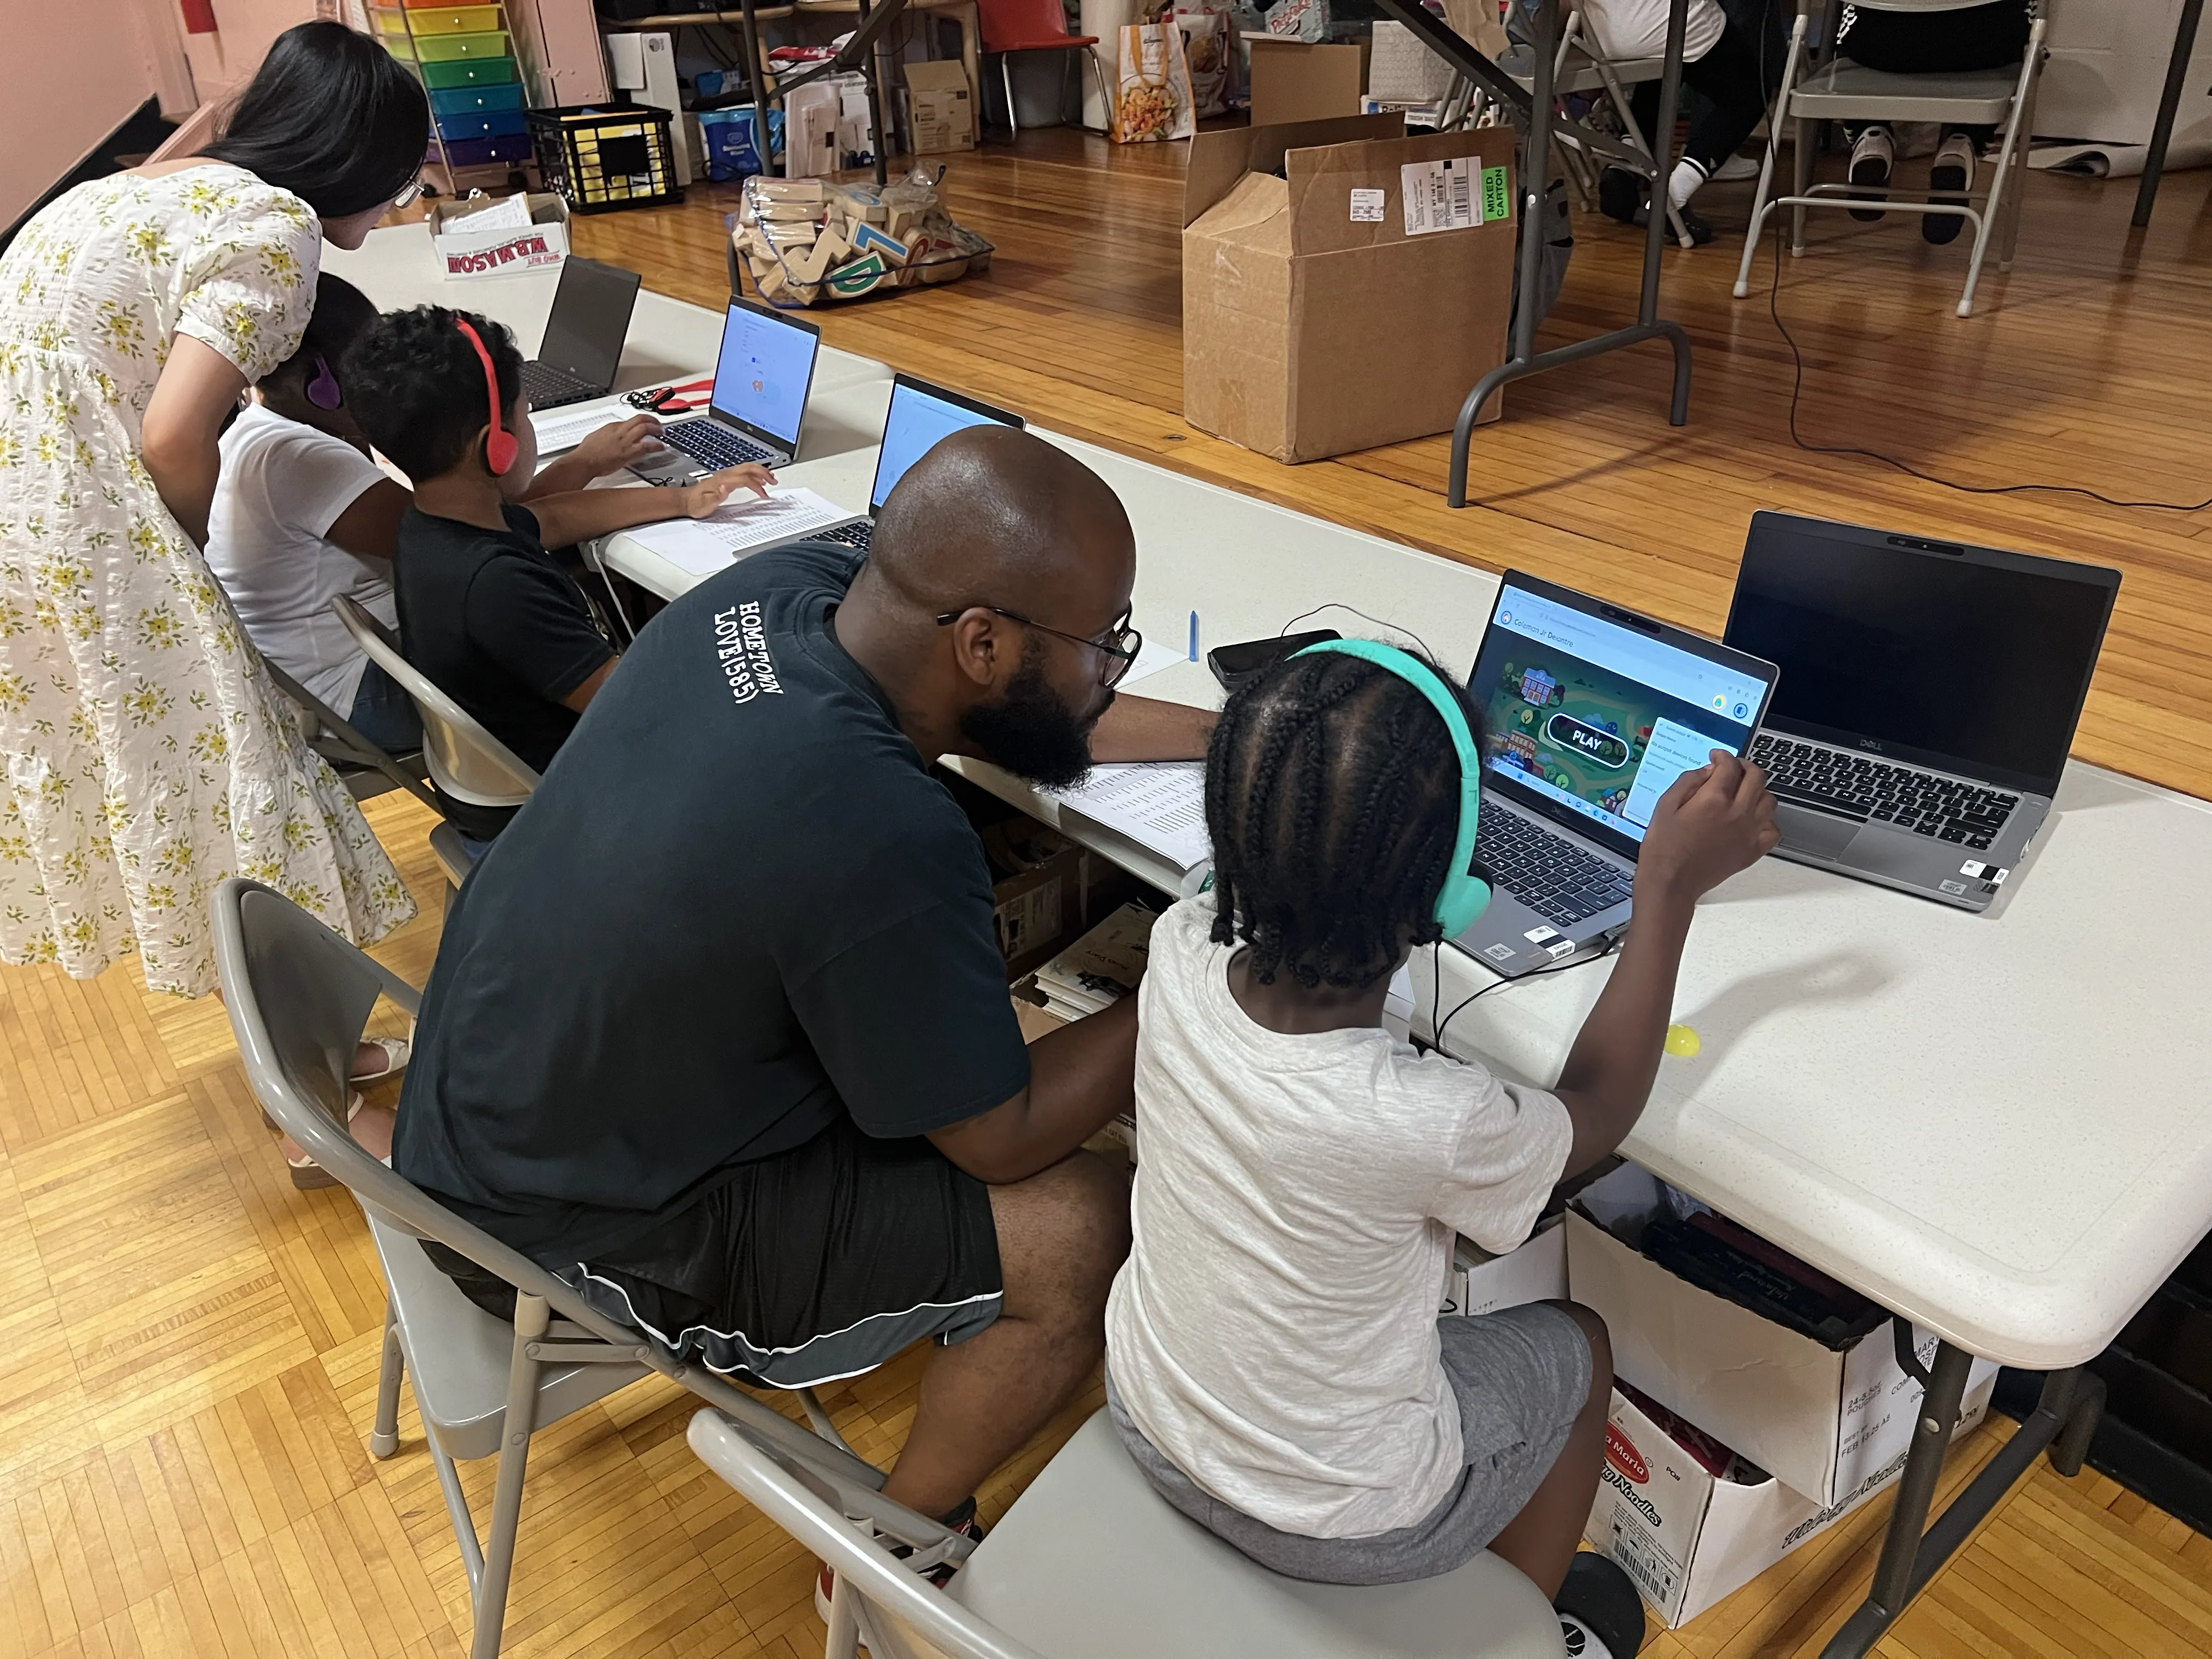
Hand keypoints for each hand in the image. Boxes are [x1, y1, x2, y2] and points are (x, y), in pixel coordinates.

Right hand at [569, 414, 664, 476]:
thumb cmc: (587, 452)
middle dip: (652, 420)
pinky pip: (647, 446)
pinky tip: (661, 447)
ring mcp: (626, 440)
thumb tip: (610, 437)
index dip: (640, 422)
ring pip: (645, 428)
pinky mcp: (629, 452)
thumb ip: (606, 435)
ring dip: (657, 429)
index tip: (645, 425)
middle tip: (658, 424)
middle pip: (640, 419)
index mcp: (612, 427)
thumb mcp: (596, 436)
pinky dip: (657, 445)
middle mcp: (620, 431)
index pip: (630, 421)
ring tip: (662, 432)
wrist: (585, 461)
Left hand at [679, 464, 775, 517]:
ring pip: (747, 467)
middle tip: (774, 481)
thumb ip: (717, 496)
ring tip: (771, 478)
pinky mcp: (726, 478)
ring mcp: (726, 475)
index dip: (757, 486)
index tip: (765, 495)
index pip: (745, 479)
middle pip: (748, 468)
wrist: (686, 501)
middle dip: (763, 473)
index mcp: (723, 481)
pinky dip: (754, 473)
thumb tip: (726, 487)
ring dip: (760, 471)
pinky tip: (758, 479)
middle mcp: (725, 475)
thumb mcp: (705, 504)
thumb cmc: (696, 504)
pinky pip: (743, 471)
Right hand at [1634, 750, 1779, 910]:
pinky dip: (1767, 821)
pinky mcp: (1752, 851)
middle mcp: (1737, 813)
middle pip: (1757, 777)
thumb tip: (1708, 771)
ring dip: (1758, 791)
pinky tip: (1752, 820)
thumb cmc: (1663, 848)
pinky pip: (1773, 830)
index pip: (1729, 765)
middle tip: (1734, 769)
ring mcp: (1748, 832)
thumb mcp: (1665, 805)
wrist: (1671, 883)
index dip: (1722, 756)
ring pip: (1769, 800)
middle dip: (1744, 766)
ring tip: (1744, 793)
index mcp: (1714, 799)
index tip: (1717, 758)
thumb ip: (1688, 781)